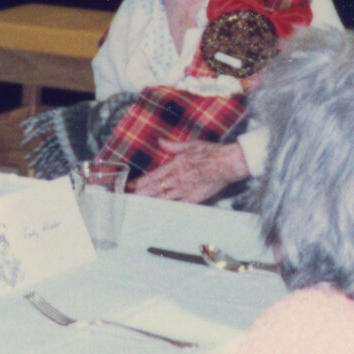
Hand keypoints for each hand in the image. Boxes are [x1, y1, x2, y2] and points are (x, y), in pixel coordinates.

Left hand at [131, 137, 247, 203]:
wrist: (226, 164)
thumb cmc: (211, 153)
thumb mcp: (191, 144)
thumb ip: (173, 145)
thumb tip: (160, 141)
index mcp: (174, 165)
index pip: (152, 176)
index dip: (140, 182)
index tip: (129, 186)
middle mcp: (176, 179)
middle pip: (154, 189)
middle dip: (140, 193)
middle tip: (127, 198)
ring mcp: (184, 190)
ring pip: (162, 198)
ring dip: (149, 201)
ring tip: (137, 205)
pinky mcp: (194, 198)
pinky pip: (177, 205)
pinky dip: (167, 208)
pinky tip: (158, 212)